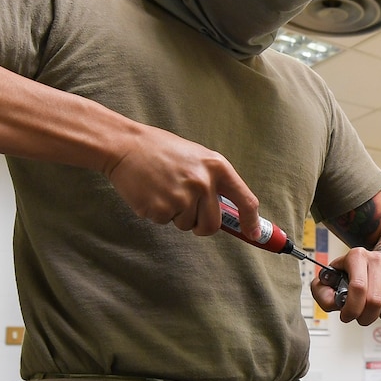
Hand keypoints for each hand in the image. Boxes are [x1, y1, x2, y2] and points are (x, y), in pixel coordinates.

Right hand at [103, 122, 257, 237]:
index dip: (252, 221)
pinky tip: (150, 192)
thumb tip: (231, 213)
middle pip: (213, 225)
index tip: (254, 234)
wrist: (126, 146)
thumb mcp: (196, 158)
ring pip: (187, 225)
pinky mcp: (162, 208)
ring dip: (175, 215)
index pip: (245, 200)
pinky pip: (165, 222)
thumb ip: (213, 182)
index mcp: (217, 167)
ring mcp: (183, 197)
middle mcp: (203, 182)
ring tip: (163, 188)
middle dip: (201, 225)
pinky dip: (157, 212)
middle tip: (186, 209)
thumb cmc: (161, 151)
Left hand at [314, 247, 380, 325]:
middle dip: (363, 317)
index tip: (345, 316)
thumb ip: (321, 291)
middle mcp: (377, 259)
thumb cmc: (351, 273)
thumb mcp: (331, 278)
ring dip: (378, 316)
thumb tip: (331, 302)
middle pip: (374, 300)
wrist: (377, 260)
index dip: (351, 308)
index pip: (358, 287)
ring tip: (370, 312)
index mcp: (357, 256)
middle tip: (358, 317)